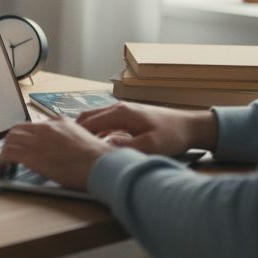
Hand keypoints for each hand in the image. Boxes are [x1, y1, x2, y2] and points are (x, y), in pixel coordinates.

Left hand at [0, 118, 113, 190]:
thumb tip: (62, 150)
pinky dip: (2, 160)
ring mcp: (39, 140)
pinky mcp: (34, 155)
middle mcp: (47, 128)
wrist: (103, 165)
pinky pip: (9, 153)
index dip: (24, 136)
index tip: (21, 145)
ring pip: (10, 139)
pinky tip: (3, 168)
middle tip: (9, 153)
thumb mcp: (82, 141)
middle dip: (10, 141)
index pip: (33, 125)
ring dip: (4, 151)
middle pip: (17, 129)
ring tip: (4, 163)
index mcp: (60, 123)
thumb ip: (69, 140)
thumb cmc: (99, 160)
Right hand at [77, 102, 218, 155]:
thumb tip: (103, 147)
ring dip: (85, 131)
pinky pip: (103, 121)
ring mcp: (122, 110)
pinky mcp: (127, 115)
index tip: (67, 150)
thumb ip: (125, 146)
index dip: (76, 136)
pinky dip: (95, 130)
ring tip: (78, 148)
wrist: (190, 126)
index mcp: (120, 113)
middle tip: (67, 150)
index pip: (88, 122)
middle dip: (75, 132)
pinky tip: (96, 144)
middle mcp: (118, 108)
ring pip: (94, 118)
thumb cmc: (172, 135)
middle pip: (87, 117)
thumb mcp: (150, 145)